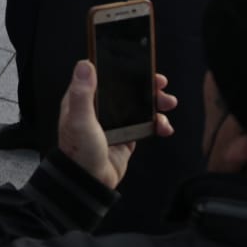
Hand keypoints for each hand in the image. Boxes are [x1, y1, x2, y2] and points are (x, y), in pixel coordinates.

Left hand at [57, 61, 177, 189]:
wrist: (90, 181)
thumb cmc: (79, 150)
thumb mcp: (79, 119)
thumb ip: (82, 93)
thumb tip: (85, 64)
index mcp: (85, 99)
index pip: (104, 75)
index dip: (122, 68)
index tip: (141, 64)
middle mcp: (100, 108)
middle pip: (126, 89)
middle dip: (146, 85)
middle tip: (161, 85)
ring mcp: (114, 121)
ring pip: (139, 105)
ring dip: (156, 103)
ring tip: (168, 104)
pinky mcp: (126, 136)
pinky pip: (146, 124)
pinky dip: (157, 124)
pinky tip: (164, 127)